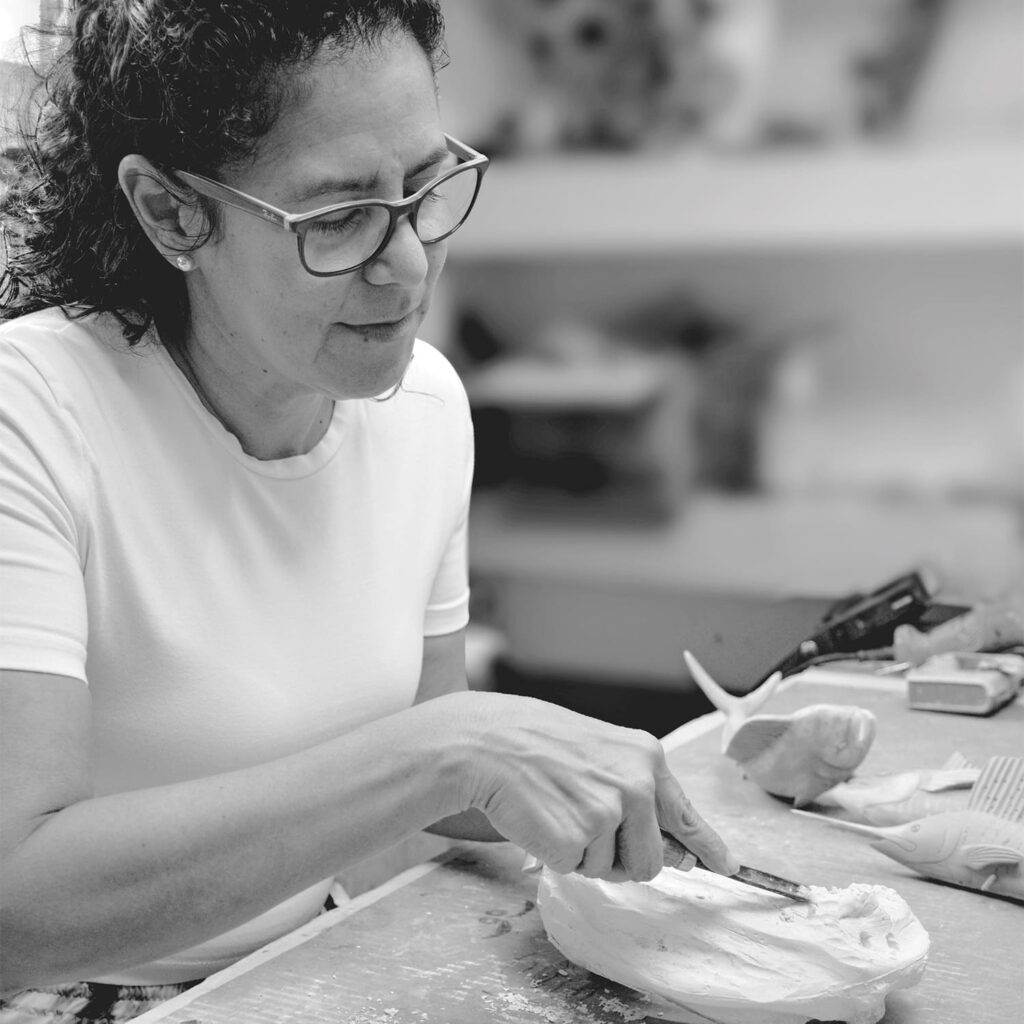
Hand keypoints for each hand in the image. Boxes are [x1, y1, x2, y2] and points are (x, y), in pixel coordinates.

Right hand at [451, 692, 737, 882]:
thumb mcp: (602, 754)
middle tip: (583, 822)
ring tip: (559, 812)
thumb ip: (640, 795)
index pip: (687, 814)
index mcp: (646, 757)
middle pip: (653, 860)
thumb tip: (679, 852)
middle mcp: (636, 784)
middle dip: (621, 857)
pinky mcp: (577, 839)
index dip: (709, 847)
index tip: (728, 866)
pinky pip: (579, 871)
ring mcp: (608, 812)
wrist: (488, 743)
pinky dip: (558, 856)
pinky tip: (543, 820)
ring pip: (616, 871)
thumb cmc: (539, 745)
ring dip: (588, 856)